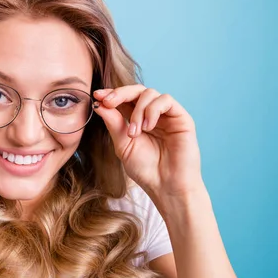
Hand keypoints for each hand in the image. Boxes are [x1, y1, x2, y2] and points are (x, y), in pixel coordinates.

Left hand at [93, 85, 206, 215]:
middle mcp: (152, 114)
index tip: (96, 96)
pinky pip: (166, 100)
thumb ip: (113, 123)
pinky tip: (148, 127)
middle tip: (108, 102)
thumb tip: (99, 104)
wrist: (166, 186)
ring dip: (137, 110)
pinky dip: (153, 110)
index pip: (124, 99)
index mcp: (136, 119)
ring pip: (150, 93)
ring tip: (134, 132)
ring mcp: (167, 115)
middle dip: (119, 93)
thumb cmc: (146, 169)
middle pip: (136, 90)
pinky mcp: (181, 117)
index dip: (110, 94)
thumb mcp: (123, 144)